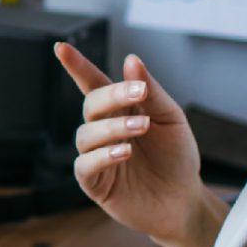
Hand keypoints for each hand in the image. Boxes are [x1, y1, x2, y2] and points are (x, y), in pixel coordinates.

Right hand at [55, 45, 206, 245]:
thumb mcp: (170, 117)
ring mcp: (97, 156)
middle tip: (139, 95)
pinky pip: (85, 166)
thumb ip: (150, 91)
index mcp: (120, 109)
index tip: (62, 47)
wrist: (184, 199)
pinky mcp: (95, 183)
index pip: (93, 82)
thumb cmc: (176, 156)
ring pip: (86, 135)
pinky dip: (101, 156)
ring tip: (140, 129)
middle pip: (91, 105)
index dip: (76, 65)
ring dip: (112, 128)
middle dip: (111, 96)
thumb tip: (131, 60)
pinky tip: (123, 153)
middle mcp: (104, 130)